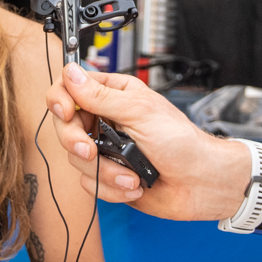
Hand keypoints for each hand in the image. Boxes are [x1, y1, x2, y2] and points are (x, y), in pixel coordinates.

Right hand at [46, 65, 249, 221]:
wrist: (200, 184)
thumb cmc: (183, 143)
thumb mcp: (140, 112)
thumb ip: (102, 96)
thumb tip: (70, 74)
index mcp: (116, 95)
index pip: (71, 88)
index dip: (61, 99)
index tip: (66, 113)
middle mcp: (107, 120)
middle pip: (66, 126)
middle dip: (76, 143)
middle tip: (90, 151)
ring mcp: (107, 149)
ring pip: (76, 159)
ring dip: (105, 172)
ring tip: (132, 176)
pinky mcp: (108, 175)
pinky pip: (89, 183)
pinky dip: (111, 188)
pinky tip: (134, 186)